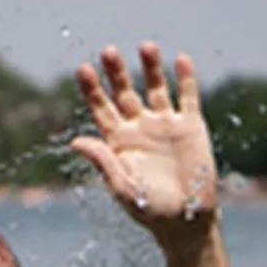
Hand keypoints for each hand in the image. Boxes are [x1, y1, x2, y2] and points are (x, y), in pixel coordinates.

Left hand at [69, 42, 218, 246]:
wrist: (187, 221)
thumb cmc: (150, 209)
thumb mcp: (123, 188)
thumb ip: (103, 163)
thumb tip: (75, 141)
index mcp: (117, 141)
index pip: (101, 108)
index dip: (92, 89)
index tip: (83, 69)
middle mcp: (139, 127)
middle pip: (124, 92)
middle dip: (117, 72)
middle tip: (108, 51)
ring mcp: (165, 124)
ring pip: (156, 88)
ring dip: (151, 67)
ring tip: (146, 46)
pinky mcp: (191, 127)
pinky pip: (188, 98)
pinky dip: (185, 79)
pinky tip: (181, 59)